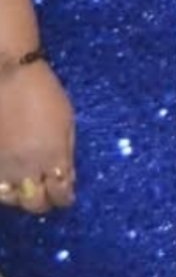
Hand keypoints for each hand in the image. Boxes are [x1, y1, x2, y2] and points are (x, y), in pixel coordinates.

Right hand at [0, 60, 74, 214]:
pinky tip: (5, 180)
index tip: (65, 196)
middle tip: (46, 195)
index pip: (60, 193)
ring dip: (19, 197)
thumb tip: (67, 176)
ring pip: (9, 198)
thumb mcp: (67, 120)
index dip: (64, 198)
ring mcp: (1, 164)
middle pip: (34, 203)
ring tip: (24, 189)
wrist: (6, 73)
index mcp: (52, 156)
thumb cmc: (43, 91)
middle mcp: (26, 166)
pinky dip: (0, 186)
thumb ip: (66, 152)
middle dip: (43, 202)